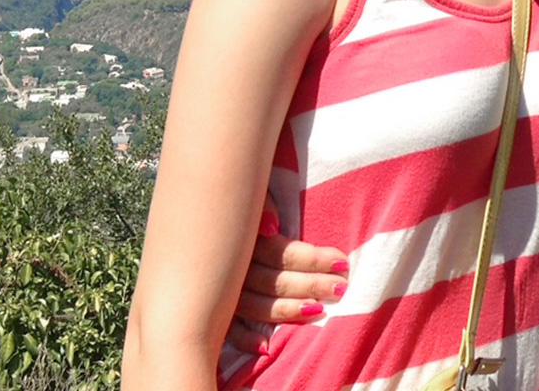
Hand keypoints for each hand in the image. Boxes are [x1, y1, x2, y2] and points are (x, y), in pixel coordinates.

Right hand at [225, 199, 350, 355]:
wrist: (196, 209)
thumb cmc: (233, 201)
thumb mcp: (250, 190)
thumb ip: (262, 202)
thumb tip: (272, 226)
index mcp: (242, 238)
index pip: (282, 253)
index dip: (313, 258)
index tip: (342, 261)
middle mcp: (230, 267)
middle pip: (275, 281)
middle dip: (312, 284)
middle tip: (341, 287)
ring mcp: (220, 291)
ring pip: (257, 306)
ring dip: (289, 310)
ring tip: (319, 311)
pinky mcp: (211, 309)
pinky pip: (227, 330)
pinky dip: (245, 339)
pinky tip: (266, 348)